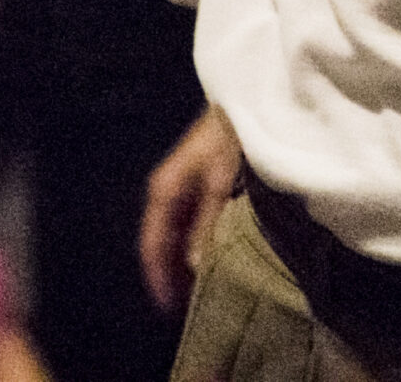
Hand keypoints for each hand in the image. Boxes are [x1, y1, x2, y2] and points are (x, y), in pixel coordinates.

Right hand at [139, 106, 241, 312]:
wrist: (248, 92)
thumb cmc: (234, 132)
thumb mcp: (222, 179)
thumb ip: (207, 221)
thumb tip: (194, 264)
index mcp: (164, 191)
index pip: (153, 246)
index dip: (160, 278)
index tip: (172, 308)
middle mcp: (167, 189)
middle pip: (163, 241)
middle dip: (174, 273)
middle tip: (191, 304)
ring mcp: (183, 182)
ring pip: (178, 231)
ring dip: (187, 257)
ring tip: (204, 284)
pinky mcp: (201, 176)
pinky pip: (193, 218)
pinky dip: (199, 239)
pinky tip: (215, 251)